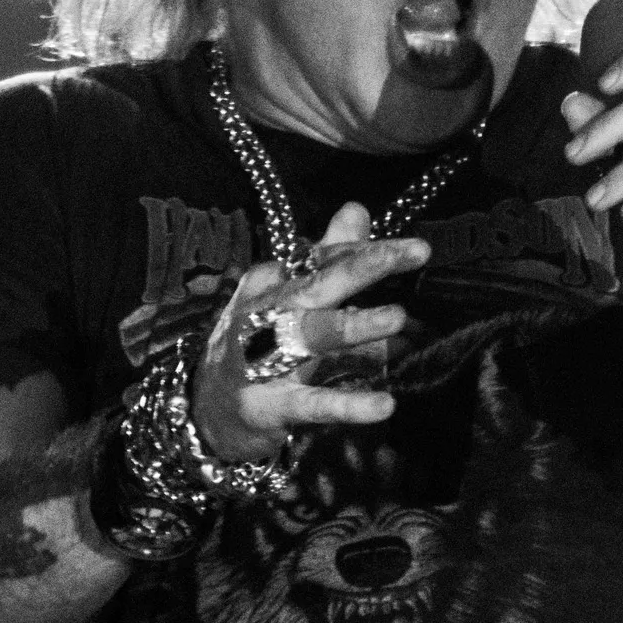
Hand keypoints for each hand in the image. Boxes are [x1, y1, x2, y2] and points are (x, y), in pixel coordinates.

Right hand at [191, 202, 428, 461]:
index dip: (368, 250)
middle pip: (319, 284)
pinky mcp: (270, 404)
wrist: (204, 413)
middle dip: (365, 266)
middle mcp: (266, 313)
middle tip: (415, 253)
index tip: (417, 249)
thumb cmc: (254, 347)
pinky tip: (384, 405)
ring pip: (313, 335)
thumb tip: (357, 209)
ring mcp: (264, 358)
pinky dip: (348, 404)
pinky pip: (313, 402)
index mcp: (272, 284)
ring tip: (398, 318)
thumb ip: (326, 257)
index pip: (323, 259)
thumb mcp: (285, 298)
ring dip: (354, 324)